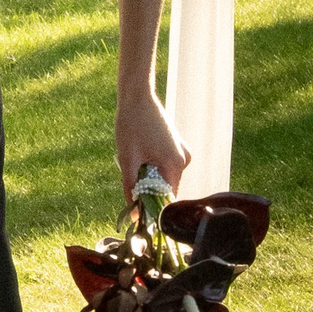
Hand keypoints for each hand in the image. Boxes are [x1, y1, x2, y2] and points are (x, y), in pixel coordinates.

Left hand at [116, 77, 188, 198]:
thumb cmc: (131, 125)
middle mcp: (185, 160)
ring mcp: (182, 152)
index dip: (150, 205)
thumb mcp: (128, 160)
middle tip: (130, 169)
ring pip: (162, 176)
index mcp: (176, 164)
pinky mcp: (176, 146)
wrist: (136, 96)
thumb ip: (131, 189)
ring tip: (135, 155)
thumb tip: (134, 216)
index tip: (133, 202)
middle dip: (146, 186)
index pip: (166, 199)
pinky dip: (151, 165)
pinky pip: (164, 165)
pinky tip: (140, 149)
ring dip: (147, 174)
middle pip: (164, 188)